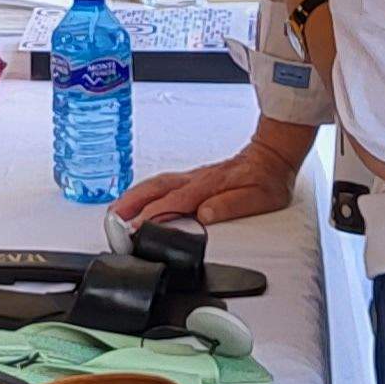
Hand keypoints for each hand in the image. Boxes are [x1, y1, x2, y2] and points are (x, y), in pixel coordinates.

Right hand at [116, 137, 305, 226]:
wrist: (272, 156)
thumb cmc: (267, 179)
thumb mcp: (260, 198)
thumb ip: (232, 205)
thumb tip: (206, 215)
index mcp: (208, 186)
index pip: (173, 202)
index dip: (151, 216)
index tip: (135, 228)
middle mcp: (195, 180)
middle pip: (154, 189)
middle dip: (130, 204)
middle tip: (112, 221)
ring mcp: (191, 177)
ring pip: (154, 184)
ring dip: (132, 197)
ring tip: (114, 213)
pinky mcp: (191, 179)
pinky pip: (161, 184)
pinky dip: (143, 191)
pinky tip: (136, 200)